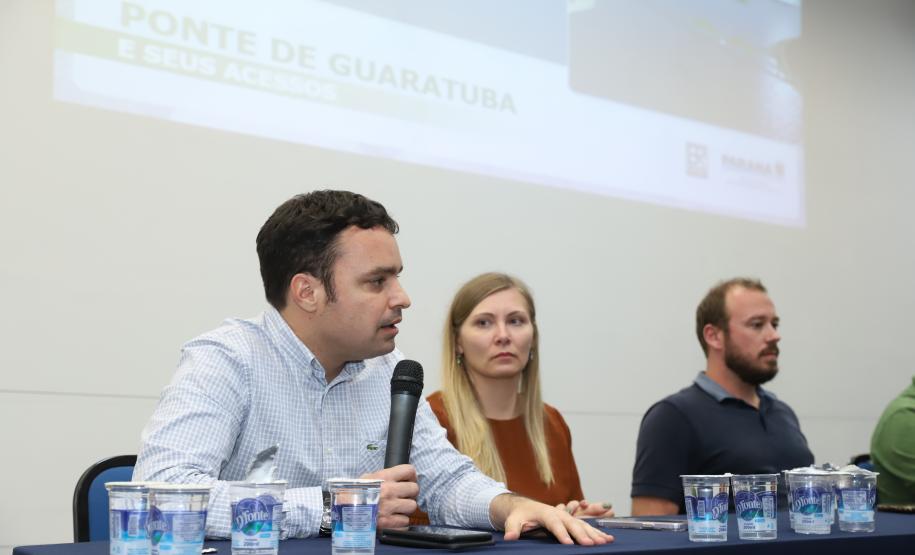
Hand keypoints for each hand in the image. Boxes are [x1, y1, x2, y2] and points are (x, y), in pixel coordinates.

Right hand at [360, 464, 418, 528]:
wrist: (342, 512)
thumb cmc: (354, 494)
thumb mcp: (366, 478)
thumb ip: (384, 476)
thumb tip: (399, 476)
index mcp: (384, 477)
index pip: (409, 470)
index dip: (411, 476)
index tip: (408, 481)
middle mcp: (389, 491)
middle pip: (415, 489)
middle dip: (410, 494)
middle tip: (402, 497)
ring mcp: (390, 508)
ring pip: (412, 506)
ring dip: (405, 509)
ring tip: (396, 509)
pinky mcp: (389, 524)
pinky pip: (405, 523)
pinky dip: (400, 523)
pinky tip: (392, 520)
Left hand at [491, 494, 612, 545]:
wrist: (525, 507)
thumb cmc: (520, 515)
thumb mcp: (513, 521)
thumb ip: (512, 529)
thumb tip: (508, 538)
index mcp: (546, 513)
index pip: (554, 524)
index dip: (561, 534)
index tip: (568, 543)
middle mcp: (559, 514)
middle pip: (572, 525)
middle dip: (582, 535)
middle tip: (591, 545)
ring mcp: (567, 517)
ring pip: (583, 525)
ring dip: (594, 534)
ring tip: (606, 541)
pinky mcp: (572, 522)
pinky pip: (586, 527)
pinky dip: (597, 533)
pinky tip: (608, 539)